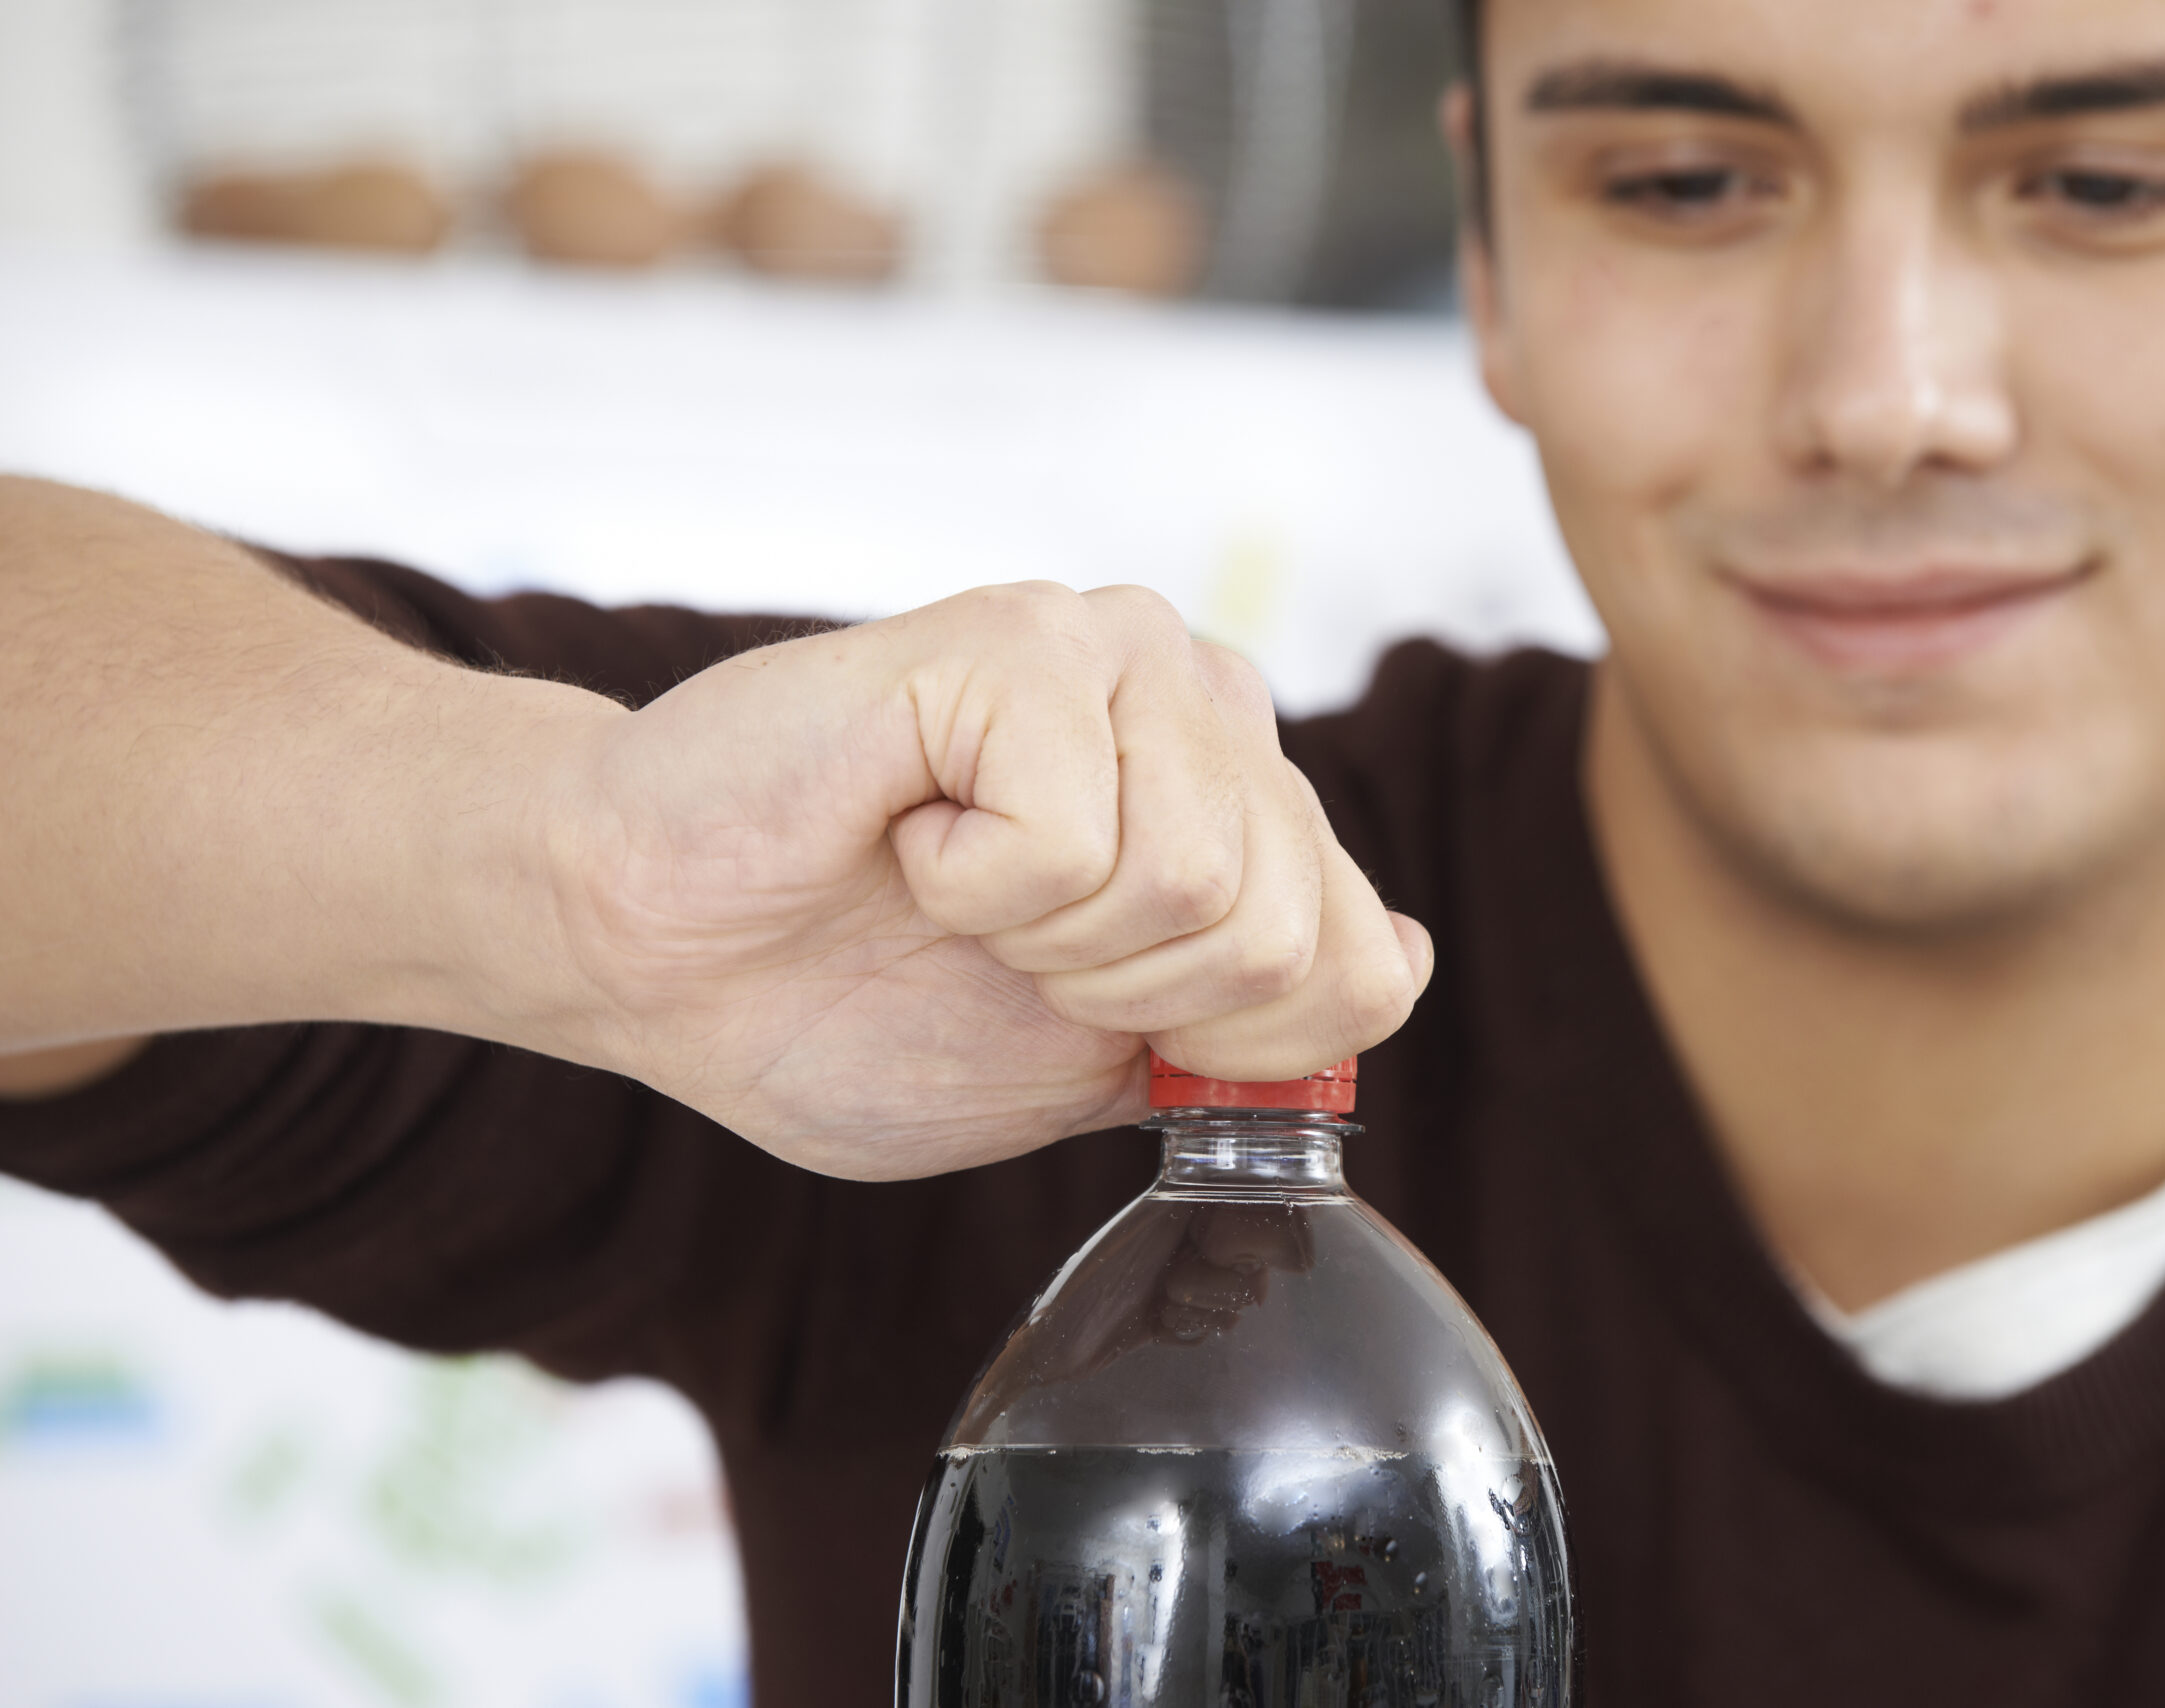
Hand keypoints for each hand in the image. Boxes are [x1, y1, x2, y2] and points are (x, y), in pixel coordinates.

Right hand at [538, 583, 1430, 1179]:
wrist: (650, 949)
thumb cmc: (839, 997)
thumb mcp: (1086, 1060)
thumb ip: (1244, 1023)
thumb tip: (1402, 958)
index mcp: (1235, 799)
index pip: (1360, 960)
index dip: (1226, 1043)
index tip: (1081, 1008)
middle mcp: (1201, 703)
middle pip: (1284, 934)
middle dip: (1118, 996)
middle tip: (991, 937)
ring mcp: (1120, 655)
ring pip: (1196, 886)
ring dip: (1039, 936)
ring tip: (944, 875)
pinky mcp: (1020, 637)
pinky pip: (1074, 839)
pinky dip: (967, 882)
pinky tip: (906, 826)